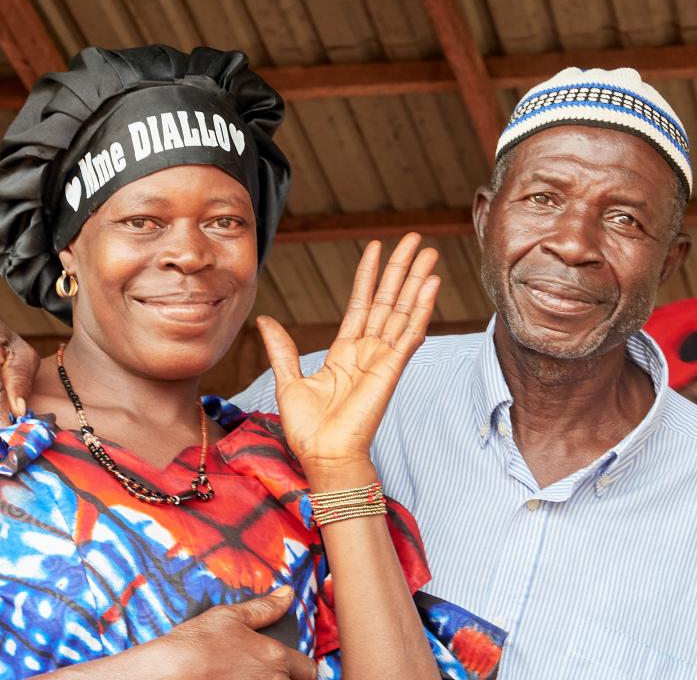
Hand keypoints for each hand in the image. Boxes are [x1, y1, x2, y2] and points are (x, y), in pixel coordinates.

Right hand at [38, 587, 315, 679]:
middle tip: (260, 670)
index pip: (309, 669)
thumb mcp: (230, 617)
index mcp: (276, 659)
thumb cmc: (196, 644)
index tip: (290, 666)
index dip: (300, 667)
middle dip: (283, 677)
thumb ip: (264, 608)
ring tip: (242, 676)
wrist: (168, 674)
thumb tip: (287, 594)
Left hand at [257, 233, 438, 485]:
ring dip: (416, 280)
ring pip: (403, 310)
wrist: (323, 456)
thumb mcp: (288, 380)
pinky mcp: (392, 369)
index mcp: (345, 352)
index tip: (375, 248)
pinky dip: (421, 308)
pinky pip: (410, 333)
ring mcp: (383, 358)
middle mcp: (368, 351)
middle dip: (401, 269)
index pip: (361, 303)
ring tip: (428, 252)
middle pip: (388, 300)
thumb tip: (265, 320)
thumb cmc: (309, 430)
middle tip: (415, 240)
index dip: (368, 275)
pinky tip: (431, 284)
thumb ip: (282, 348)